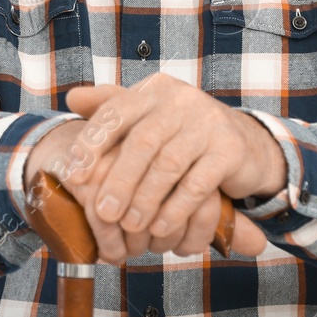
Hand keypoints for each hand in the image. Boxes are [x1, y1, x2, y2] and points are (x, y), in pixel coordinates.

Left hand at [25, 78, 274, 262]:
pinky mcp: (230, 149)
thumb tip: (71, 98)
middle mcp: (181, 99)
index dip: (92, 144)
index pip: (116, 112)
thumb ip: (110, 107)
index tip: (74, 175)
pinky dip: (176, 208)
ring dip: (145, 200)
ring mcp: (208, 122)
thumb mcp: (148, 116)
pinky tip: (161, 227)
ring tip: (130, 225)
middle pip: (142, 142)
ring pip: (168, 165)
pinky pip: (197, 183)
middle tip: (103, 212)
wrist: (244, 143)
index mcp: (154, 90)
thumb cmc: (182, 133)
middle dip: (119, 180)